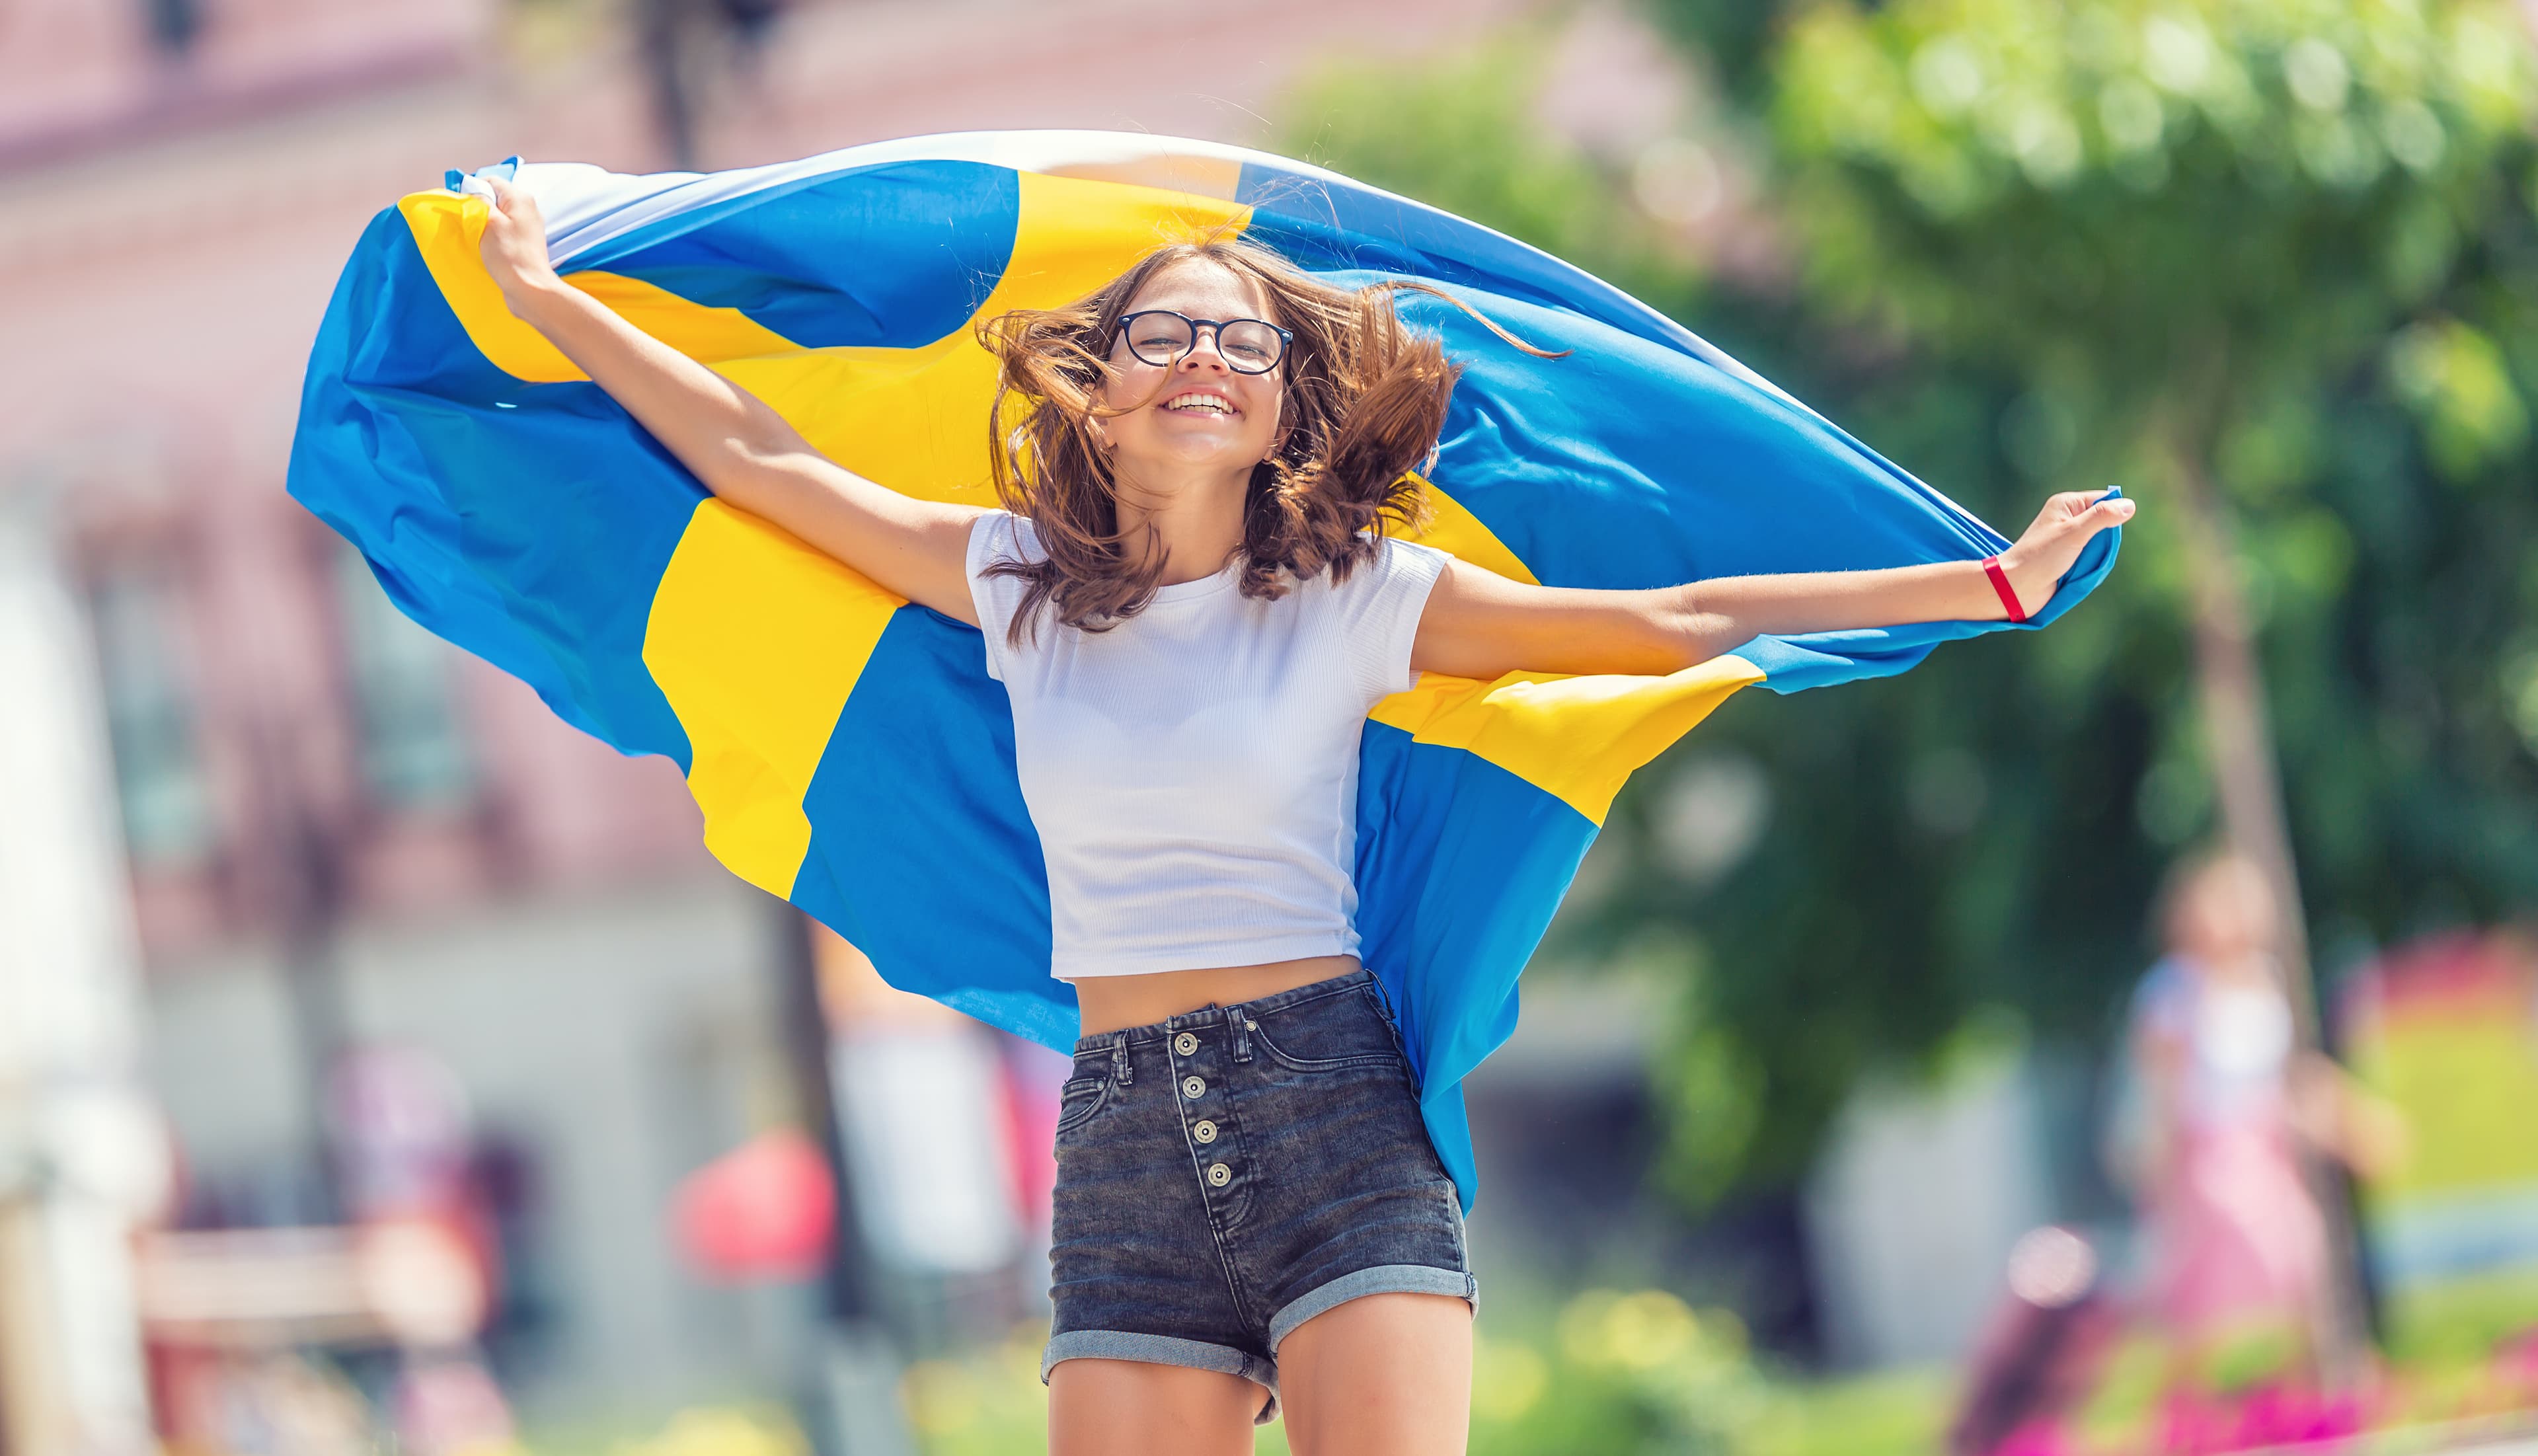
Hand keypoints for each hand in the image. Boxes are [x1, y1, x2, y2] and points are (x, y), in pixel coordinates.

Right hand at [478, 175, 558, 307]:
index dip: (473, 189)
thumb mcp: (488, 221)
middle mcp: (528, 209)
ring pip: (498, 215)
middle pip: (495, 197)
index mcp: (520, 198)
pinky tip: (487, 246)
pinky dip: (493, 235)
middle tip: (470, 223)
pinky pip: (504, 230)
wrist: (529, 288)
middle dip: (479, 207)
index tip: (463, 205)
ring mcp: (528, 226)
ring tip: (479, 237)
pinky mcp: (525, 242)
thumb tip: (473, 192)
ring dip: (485, 223)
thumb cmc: (509, 255)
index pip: (491, 181)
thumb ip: (479, 201)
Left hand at [1998, 490, 2135, 616]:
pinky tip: (2079, 574)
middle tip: (2089, 554)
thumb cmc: (2041, 556)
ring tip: (2080, 566)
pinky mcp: (2069, 557)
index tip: (2107, 534)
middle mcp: (2068, 518)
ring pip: (2100, 544)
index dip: (2112, 515)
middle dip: (2104, 542)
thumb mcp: (2074, 533)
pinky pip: (2091, 559)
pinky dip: (2090, 567)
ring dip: (2097, 557)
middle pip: (2105, 524)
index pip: (2104, 500)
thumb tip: (2129, 505)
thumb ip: (2101, 517)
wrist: (2016, 587)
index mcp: (2067, 504)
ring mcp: (2069, 539)